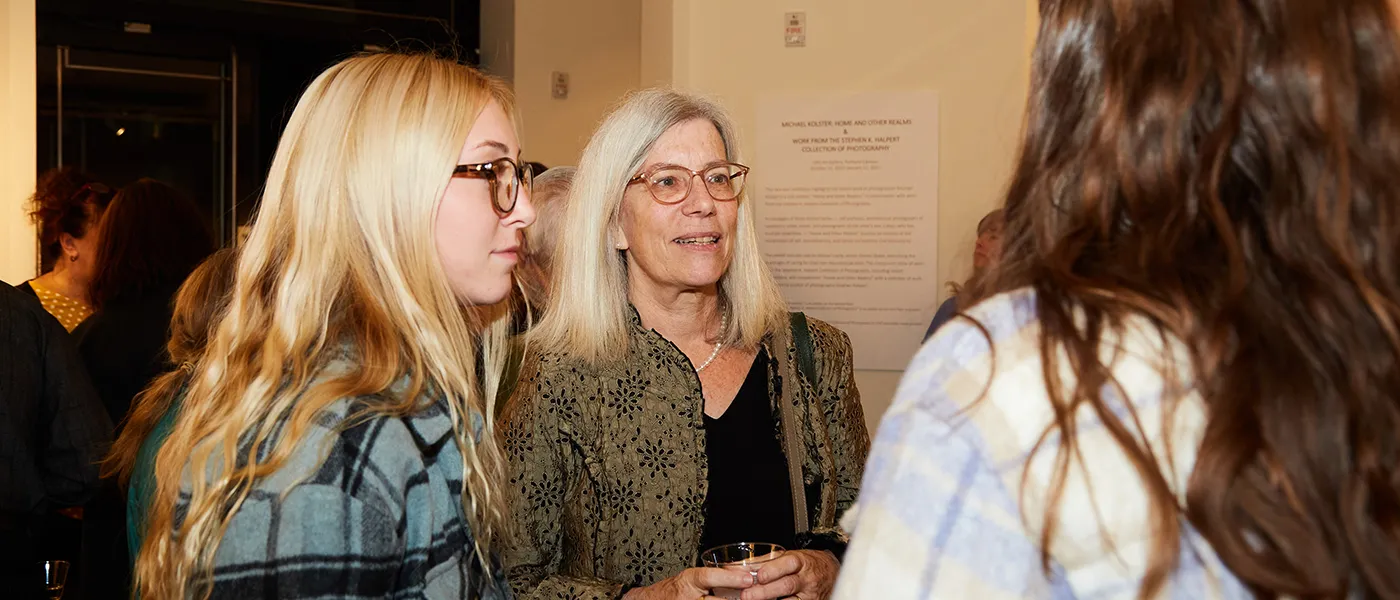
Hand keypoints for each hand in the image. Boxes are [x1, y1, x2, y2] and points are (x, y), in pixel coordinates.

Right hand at [621, 567, 754, 599]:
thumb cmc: (675, 590)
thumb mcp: (691, 579)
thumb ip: (714, 578)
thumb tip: (746, 577)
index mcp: (688, 581)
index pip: (708, 577)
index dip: (730, 577)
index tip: (749, 579)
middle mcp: (687, 597)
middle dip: (738, 599)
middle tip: (758, 596)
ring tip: (753, 599)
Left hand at [741, 550, 838, 599]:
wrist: (832, 574)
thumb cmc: (807, 564)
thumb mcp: (789, 557)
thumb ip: (765, 561)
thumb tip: (738, 566)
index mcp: (801, 562)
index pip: (789, 563)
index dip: (774, 570)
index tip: (758, 576)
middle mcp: (806, 579)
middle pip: (787, 585)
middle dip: (765, 591)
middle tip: (747, 596)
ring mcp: (809, 596)